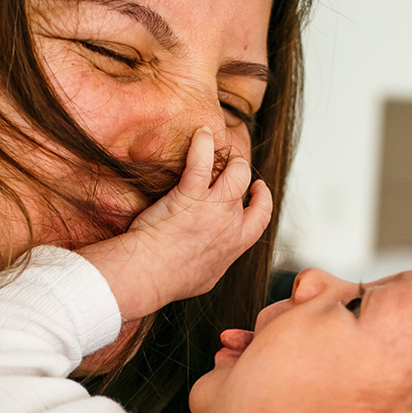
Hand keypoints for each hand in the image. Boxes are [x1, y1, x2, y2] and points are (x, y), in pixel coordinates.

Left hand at [77, 127, 271, 321]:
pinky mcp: (189, 194)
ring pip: (235, 169)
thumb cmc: (170, 280)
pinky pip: (202, 159)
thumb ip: (216, 263)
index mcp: (236, 243)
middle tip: (230, 164)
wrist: (149, 274)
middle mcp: (230, 222)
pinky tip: (202, 132)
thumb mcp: (205, 278)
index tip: (257, 189)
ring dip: (228, 157)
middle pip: (245, 184)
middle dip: (241, 170)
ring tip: (216, 146)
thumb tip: (215, 261)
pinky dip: (204, 142)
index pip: (262, 215)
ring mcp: (213, 206)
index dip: (262, 199)